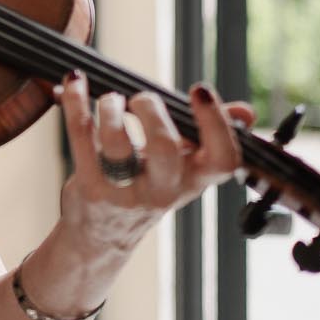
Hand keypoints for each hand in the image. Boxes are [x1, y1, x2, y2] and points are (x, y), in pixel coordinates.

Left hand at [53, 70, 254, 251]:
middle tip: (140, 98)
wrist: (102, 236)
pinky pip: (80, 136)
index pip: (222, 159)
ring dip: (111, 108)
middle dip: (151, 111)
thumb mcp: (183, 169)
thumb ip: (209, 137)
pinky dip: (76, 102)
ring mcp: (124, 192)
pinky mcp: (91, 187)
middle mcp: (163, 189)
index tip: (199, 90)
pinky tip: (73, 83)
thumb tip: (246, 113)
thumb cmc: (148, 188)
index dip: (216, 123)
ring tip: (111, 99)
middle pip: (165, 147)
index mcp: (194, 180)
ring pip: (117, 144)